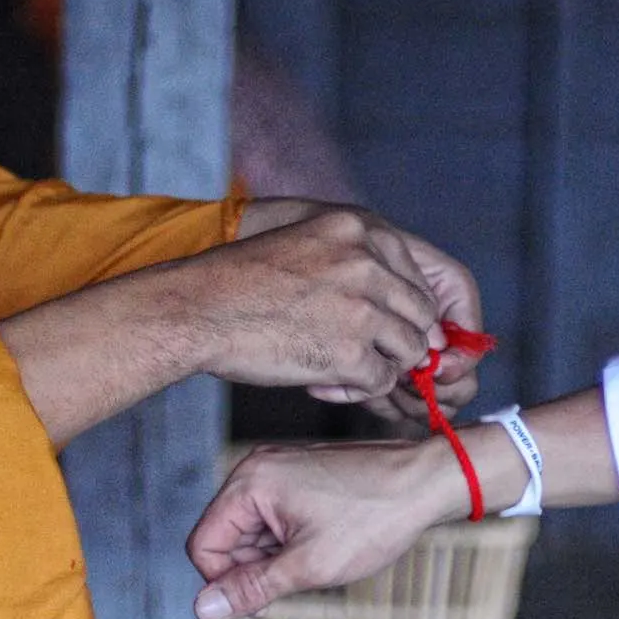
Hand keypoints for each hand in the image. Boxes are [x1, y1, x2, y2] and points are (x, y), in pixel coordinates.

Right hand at [188, 440, 461, 618]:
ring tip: (320, 558)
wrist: (427, 482)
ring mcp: (278, 471)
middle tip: (302, 577)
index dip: (224, 582)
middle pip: (226, 539)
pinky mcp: (298, 477)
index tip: (263, 600)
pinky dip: (291, 543)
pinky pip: (274, 520)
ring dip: (276, 558)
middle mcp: (257, 470)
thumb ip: (252, 588)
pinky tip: (325, 546)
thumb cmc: (375, 518)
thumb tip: (203, 609)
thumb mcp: (309, 566)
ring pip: (253, 534)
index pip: (203, 545)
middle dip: (256, 569)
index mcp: (250, 484)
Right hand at [238, 200, 483, 416]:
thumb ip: (356, 262)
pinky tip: (323, 381)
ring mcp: (363, 308)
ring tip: (341, 369)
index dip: (404, 311)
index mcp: (360, 228)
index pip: (418, 277)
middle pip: (421, 314)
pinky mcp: (350, 352)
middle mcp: (368, 262)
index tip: (382, 328)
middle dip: (400, 340)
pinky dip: (358, 390)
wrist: (197, 309)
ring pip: (410, 350)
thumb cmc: (241, 282)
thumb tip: (400, 308)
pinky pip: (382, 381)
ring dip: (381, 365)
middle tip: (366, 354)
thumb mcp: (307, 243)